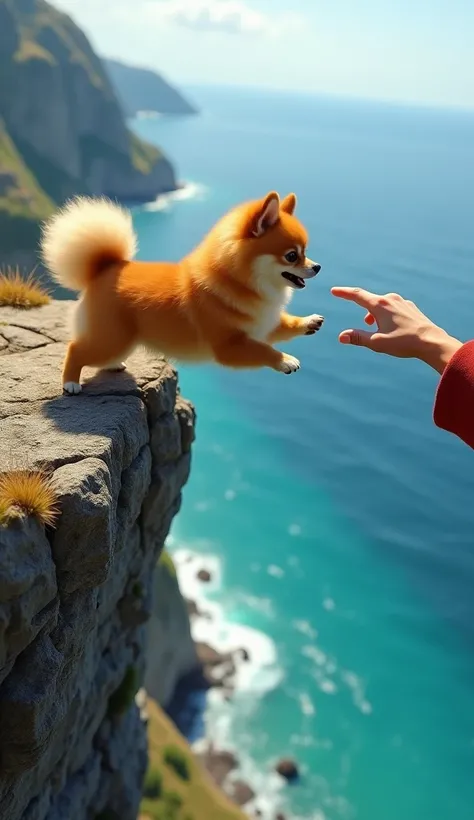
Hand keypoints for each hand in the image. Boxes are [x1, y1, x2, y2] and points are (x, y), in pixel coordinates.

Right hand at [331, 287, 462, 373]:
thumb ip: (358, 338)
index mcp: (379, 305)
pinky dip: (387, 315)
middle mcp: (390, 299)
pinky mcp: (410, 307)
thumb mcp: (377, 343)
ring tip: (378, 329)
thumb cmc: (403, 342)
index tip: (334, 291)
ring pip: (382, 305)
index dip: (344, 293)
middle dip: (364, 312)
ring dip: (376, 315)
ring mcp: (402, 302)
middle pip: (370, 301)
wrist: (431, 341)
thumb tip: (341, 336)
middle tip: (365, 326)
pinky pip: (393, 308)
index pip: (357, 295)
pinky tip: (392, 327)